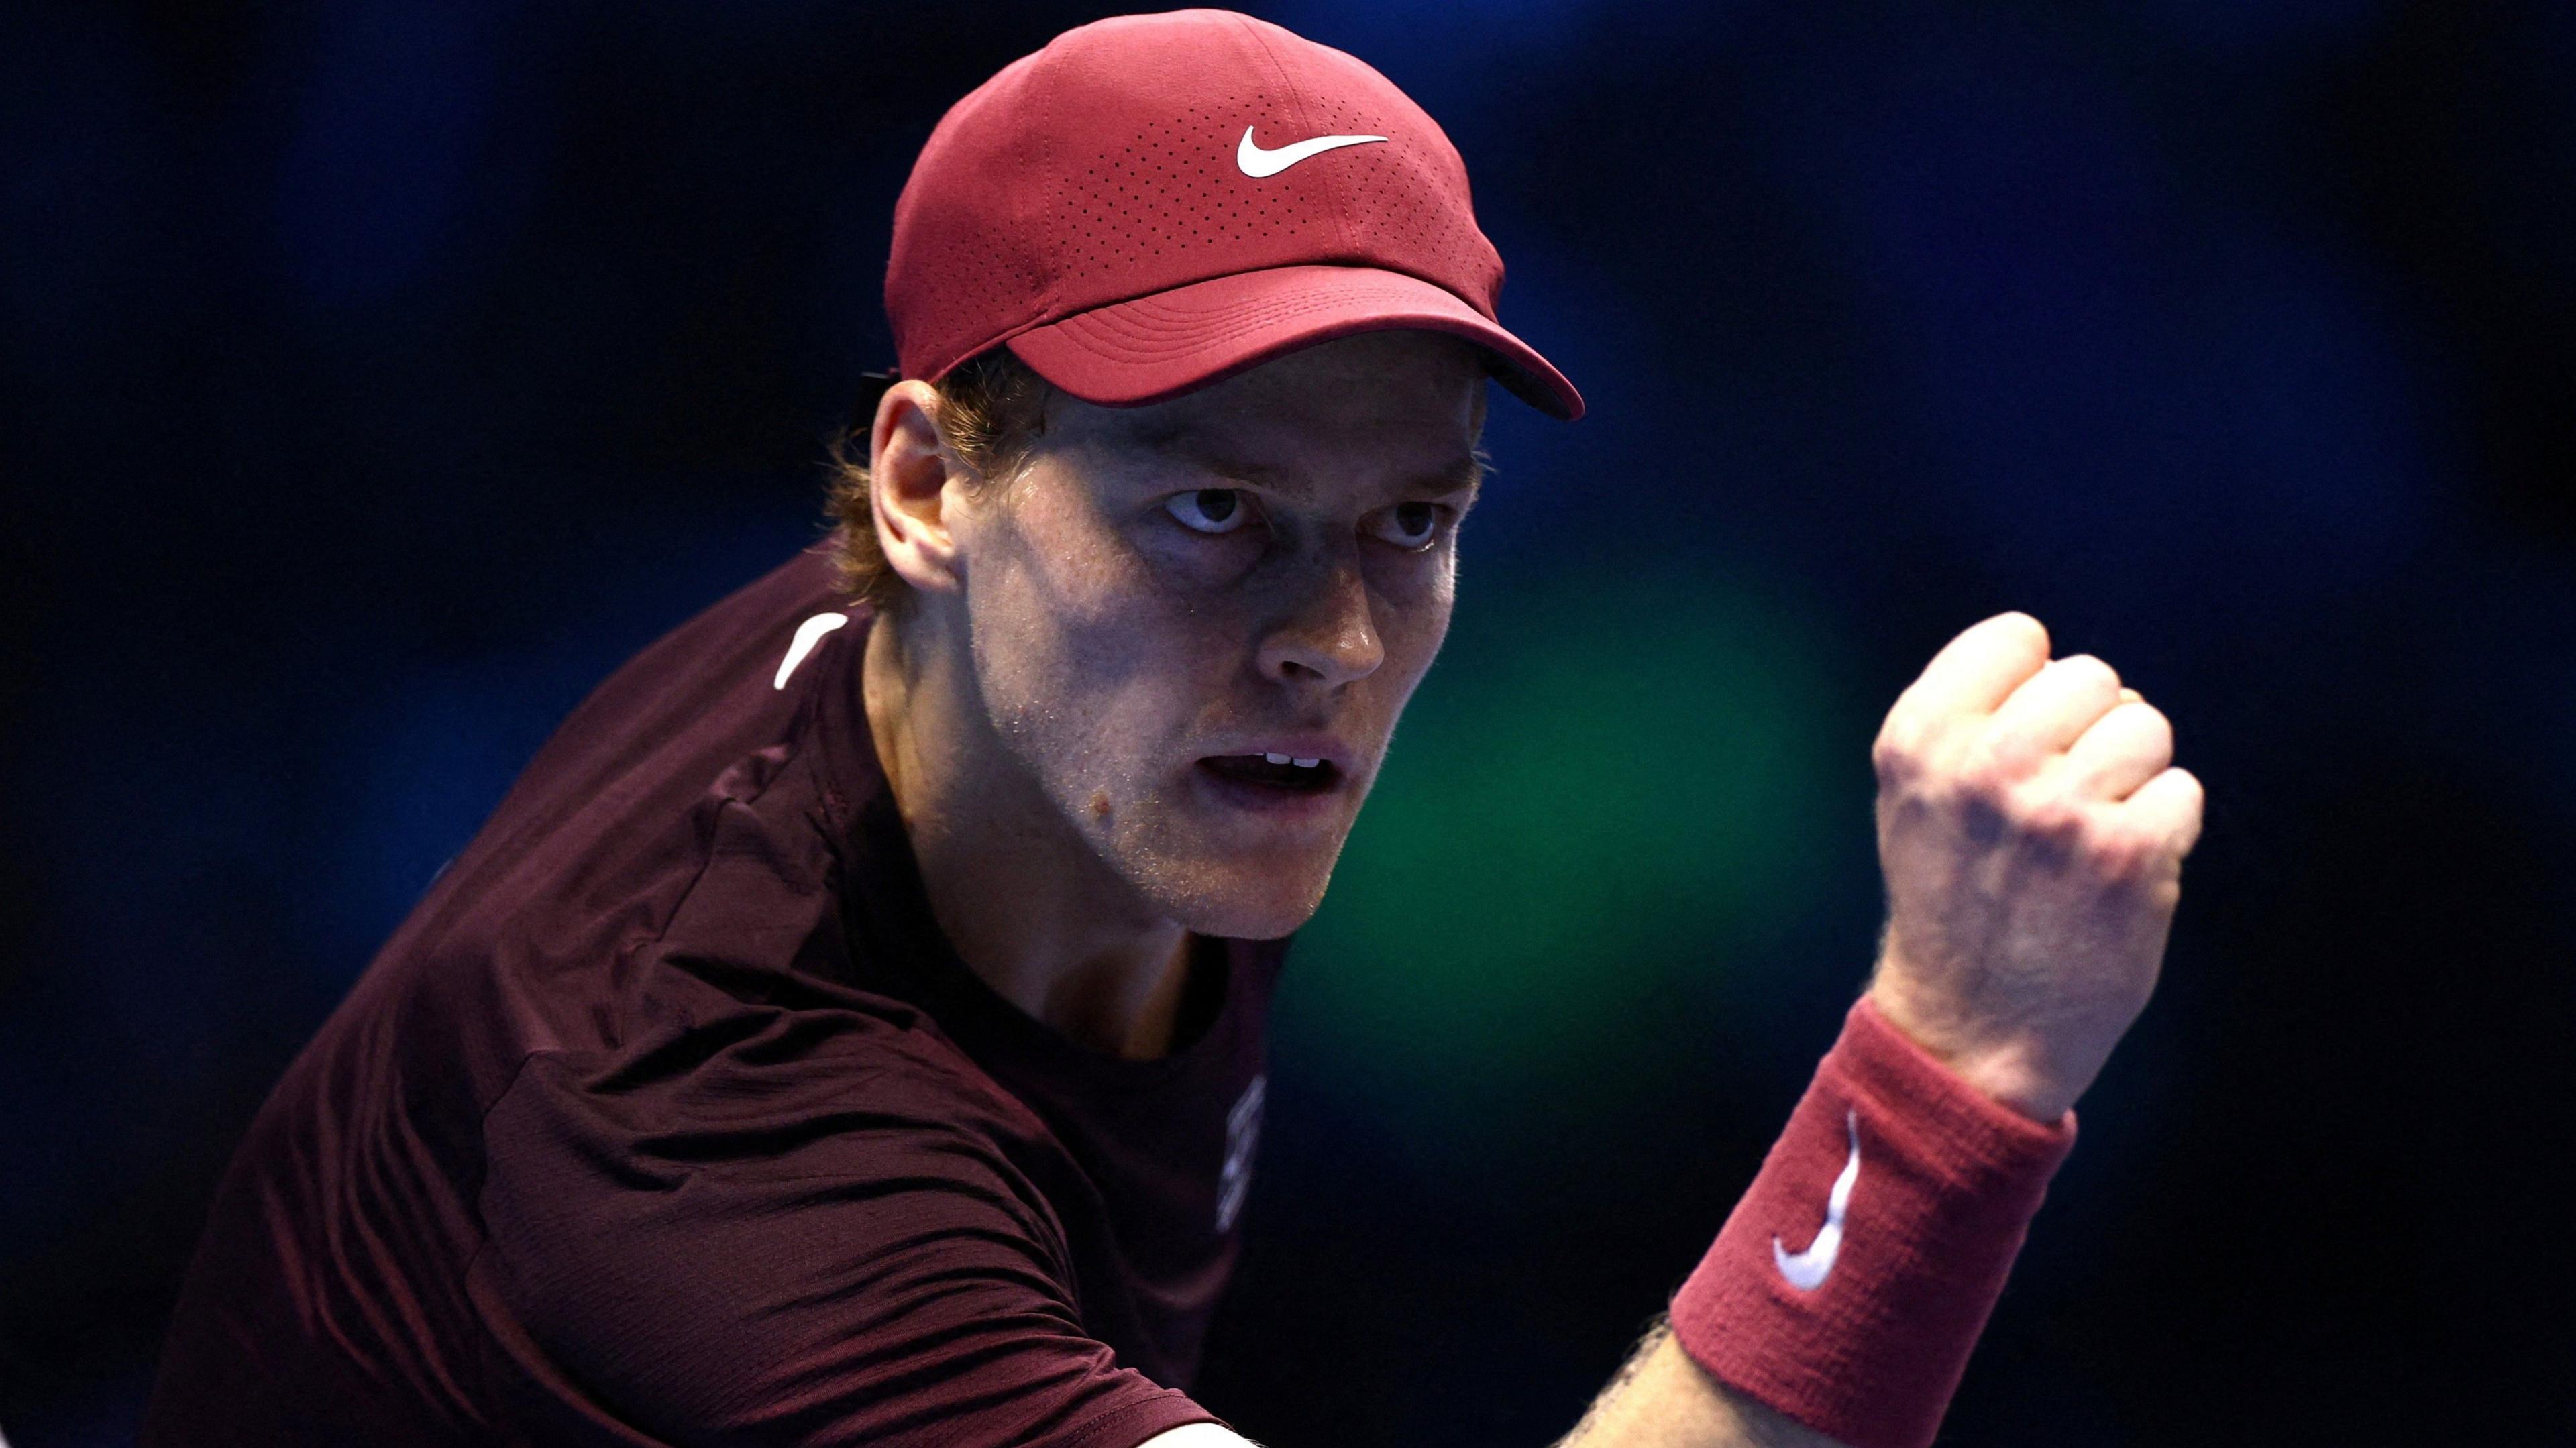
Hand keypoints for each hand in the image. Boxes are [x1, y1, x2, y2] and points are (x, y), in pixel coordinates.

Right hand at [1864, 612, 2204, 1121]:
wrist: (1972, 1030)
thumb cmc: (1953, 901)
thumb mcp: (1915, 800)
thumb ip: (1964, 720)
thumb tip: (2056, 665)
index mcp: (1919, 741)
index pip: (2017, 637)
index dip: (2032, 685)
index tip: (2021, 741)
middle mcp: (1983, 766)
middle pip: (2092, 677)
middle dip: (2092, 729)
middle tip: (2063, 796)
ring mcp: (2057, 810)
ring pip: (2146, 726)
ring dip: (2134, 776)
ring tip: (2092, 832)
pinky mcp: (2126, 857)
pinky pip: (2180, 792)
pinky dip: (2165, 830)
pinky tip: (2122, 871)